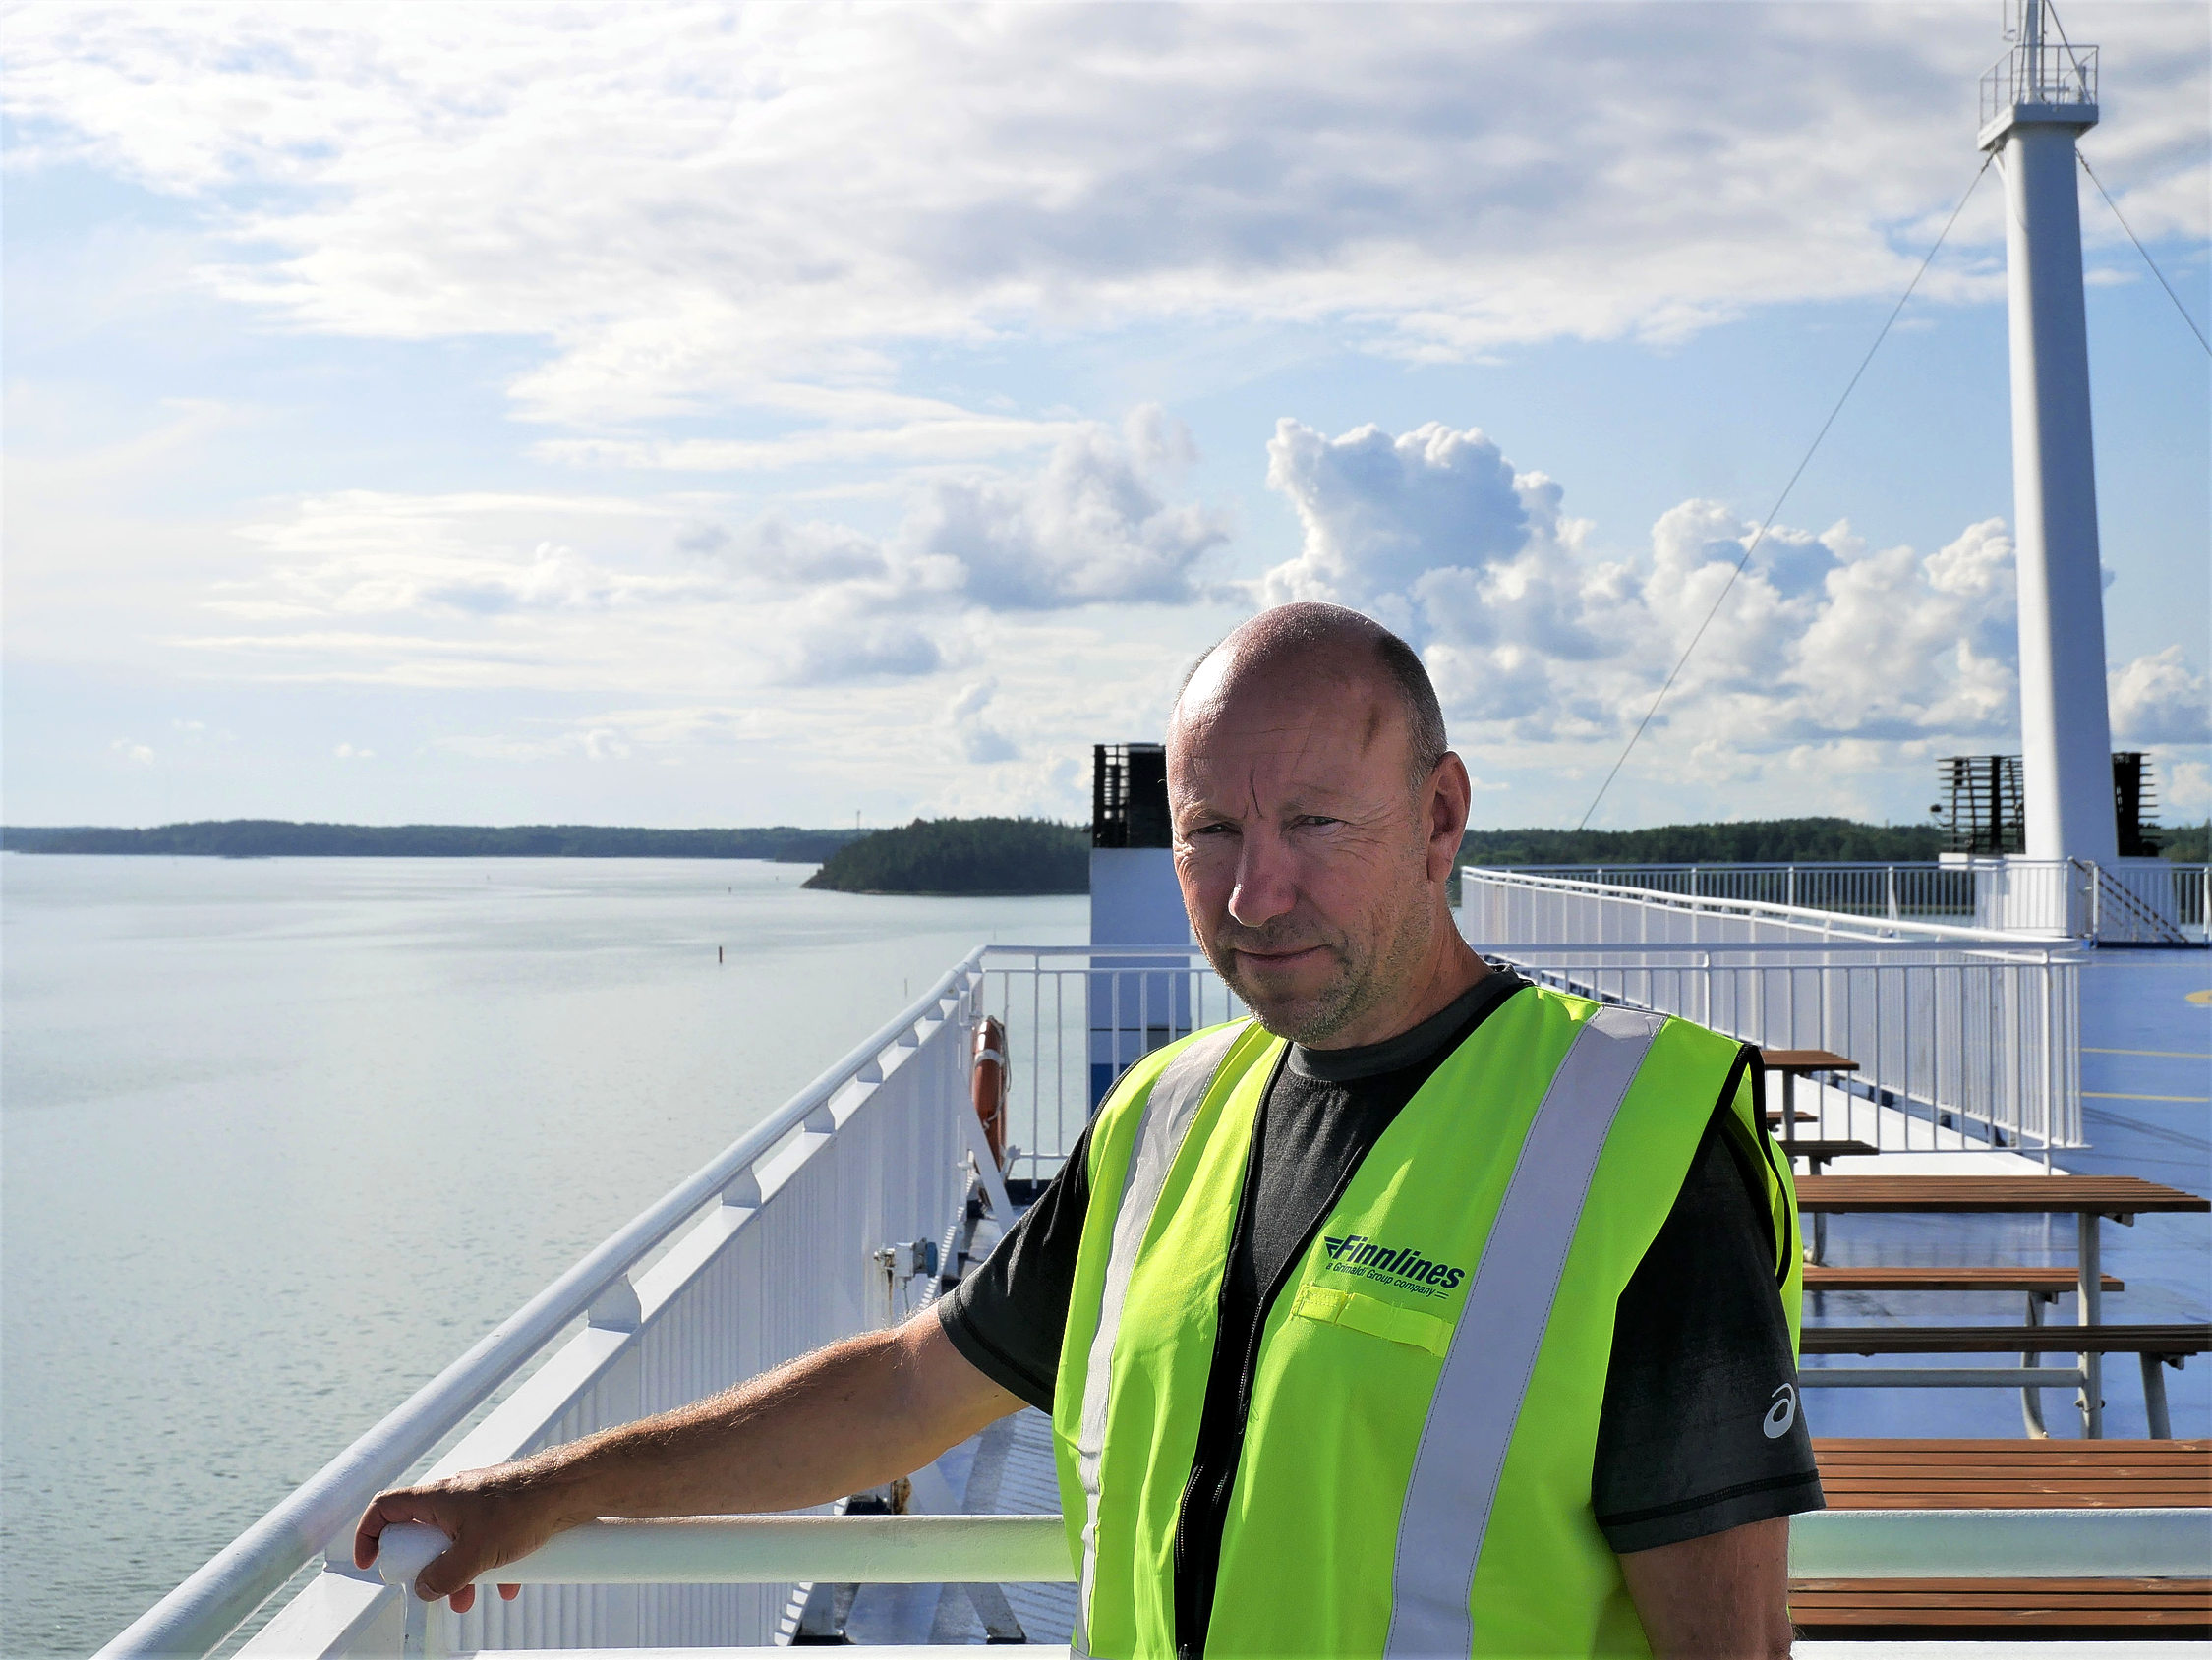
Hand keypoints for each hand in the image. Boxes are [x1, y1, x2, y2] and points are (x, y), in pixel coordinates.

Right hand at [354, 1465, 577, 1612]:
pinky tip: (507, 1586)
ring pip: (457, 1540)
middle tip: (431, 1589)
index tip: (371, 1561)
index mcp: (438, 1497)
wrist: (572, 1488)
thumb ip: (445, 1576)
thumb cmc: (525, 1506)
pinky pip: (487, 1540)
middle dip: (425, 1566)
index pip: (387, 1507)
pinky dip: (490, 1564)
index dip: (371, 1533)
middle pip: (423, 1531)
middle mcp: (456, 1496)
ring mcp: (481, 1503)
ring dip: (459, 1571)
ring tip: (469, 1599)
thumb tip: (425, 1589)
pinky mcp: (505, 1511)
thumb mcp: (476, 1552)